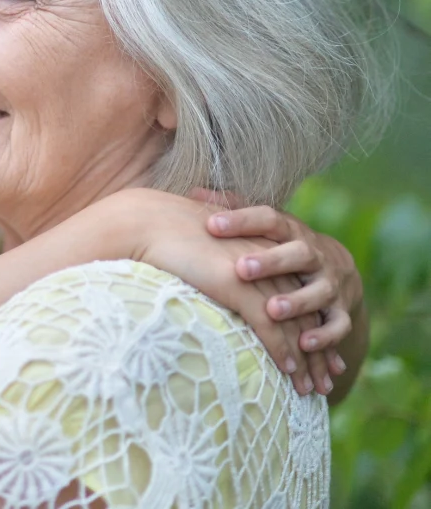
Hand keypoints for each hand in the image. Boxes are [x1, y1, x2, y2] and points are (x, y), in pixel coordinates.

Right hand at [102, 189, 319, 395]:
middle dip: (318, 352)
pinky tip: (288, 371)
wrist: (151, 223)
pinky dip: (283, 351)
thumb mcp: (204, 249)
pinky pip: (270, 327)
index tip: (320, 352)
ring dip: (306, 362)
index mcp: (262, 252)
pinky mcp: (242, 289)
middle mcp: (269, 264)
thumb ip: (220, 264)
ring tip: (312, 389)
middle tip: (326, 380)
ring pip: (293, 327)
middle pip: (305, 316)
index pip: (298, 295)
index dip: (311, 326)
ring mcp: (258, 277)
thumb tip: (217, 280)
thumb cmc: (167, 234)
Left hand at [205, 201, 360, 393]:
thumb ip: (234, 210)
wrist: (339, 272)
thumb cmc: (283, 247)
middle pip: (298, 254)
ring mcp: (331, 284)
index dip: (241, 221)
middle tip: (241, 268)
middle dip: (271, 261)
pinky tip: (305, 345)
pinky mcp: (343, 312)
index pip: (269, 220)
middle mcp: (315, 256)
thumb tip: (194, 192)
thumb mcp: (265, 228)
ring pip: (319, 291)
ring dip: (297, 301)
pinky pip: (339, 325)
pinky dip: (325, 337)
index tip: (212, 225)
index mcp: (291, 232)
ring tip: (272, 310)